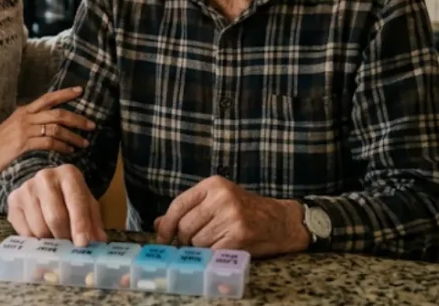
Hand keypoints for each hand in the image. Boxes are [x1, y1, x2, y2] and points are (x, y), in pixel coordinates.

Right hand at [0, 87, 94, 181]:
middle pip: (57, 113)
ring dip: (73, 136)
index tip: (80, 91)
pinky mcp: (24, 144)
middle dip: (77, 119)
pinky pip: (49, 142)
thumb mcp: (13, 125)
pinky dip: (62, 146)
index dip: (65, 93)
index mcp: (24, 110)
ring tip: (84, 143)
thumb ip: (29, 121)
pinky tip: (69, 151)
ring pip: (56, 128)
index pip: (48, 98)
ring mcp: (25, 130)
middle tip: (91, 125)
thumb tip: (47, 122)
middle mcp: (26, 117)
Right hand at [7, 164, 106, 246]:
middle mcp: (45, 177)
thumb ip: (93, 221)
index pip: (76, 202)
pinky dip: (35, 240)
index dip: (80, 225)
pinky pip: (24, 231)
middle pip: (55, 217)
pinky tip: (42, 237)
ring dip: (50, 241)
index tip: (82, 244)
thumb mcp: (86, 203)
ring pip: (39, 227)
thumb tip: (98, 242)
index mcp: (68, 174)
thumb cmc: (69, 196)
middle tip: (69, 248)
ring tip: (56, 241)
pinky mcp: (13, 200)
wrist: (42, 183)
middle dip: (64, 237)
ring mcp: (27, 188)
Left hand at [153, 176, 309, 256]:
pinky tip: (223, 248)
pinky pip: (212, 252)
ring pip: (197, 242)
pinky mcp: (239, 235)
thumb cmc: (246, 211)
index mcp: (213, 184)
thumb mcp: (216, 202)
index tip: (162, 237)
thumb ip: (188, 210)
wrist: (280, 221)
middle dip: (184, 239)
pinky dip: (213, 255)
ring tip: (215, 242)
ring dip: (201, 248)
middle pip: (185, 226)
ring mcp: (231, 216)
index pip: (178, 204)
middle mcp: (222, 197)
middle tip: (193, 242)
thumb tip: (158, 224)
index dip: (166, 224)